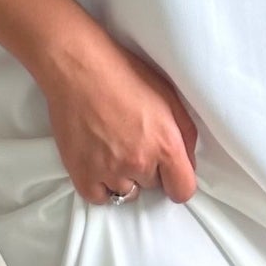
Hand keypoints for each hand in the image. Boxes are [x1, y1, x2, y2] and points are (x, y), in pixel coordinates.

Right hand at [38, 21, 198, 205]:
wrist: (78, 68)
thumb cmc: (124, 75)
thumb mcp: (169, 97)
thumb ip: (184, 135)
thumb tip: (187, 162)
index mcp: (166, 145)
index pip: (183, 191)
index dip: (178, 182)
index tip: (170, 174)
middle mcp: (139, 162)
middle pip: (153, 186)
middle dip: (148, 169)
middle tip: (133, 141)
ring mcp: (109, 171)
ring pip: (126, 192)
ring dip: (124, 176)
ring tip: (113, 148)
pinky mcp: (81, 173)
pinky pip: (99, 197)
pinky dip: (100, 186)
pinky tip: (99, 164)